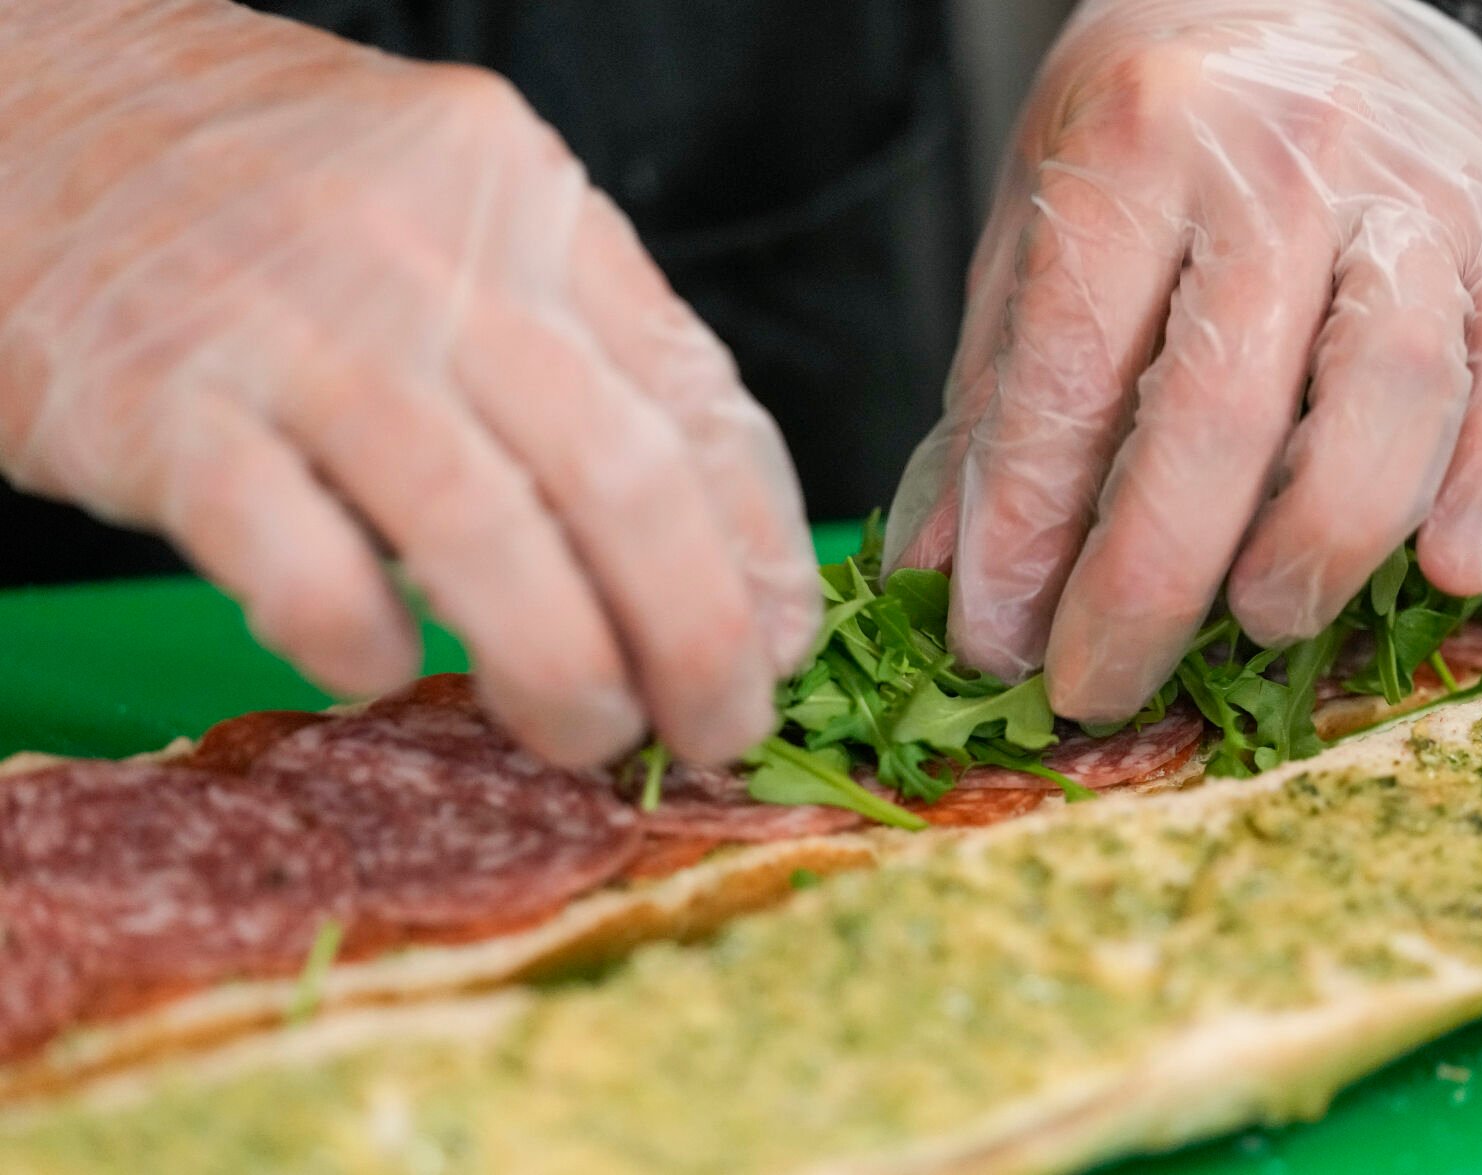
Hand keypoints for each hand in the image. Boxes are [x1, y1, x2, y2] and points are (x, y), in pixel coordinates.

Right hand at [0, 0, 819, 764]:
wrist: (22, 92)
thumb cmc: (262, 189)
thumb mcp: (453, 215)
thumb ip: (571, 350)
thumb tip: (697, 547)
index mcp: (532, 206)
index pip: (699, 396)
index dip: (764, 548)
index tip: (786, 646)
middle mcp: (437, 256)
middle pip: (623, 480)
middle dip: (700, 640)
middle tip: (719, 734)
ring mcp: (299, 328)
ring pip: (486, 538)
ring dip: (564, 672)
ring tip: (587, 741)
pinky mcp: (161, 404)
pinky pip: (302, 564)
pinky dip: (363, 643)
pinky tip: (381, 667)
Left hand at [885, 0, 1481, 721]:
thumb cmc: (1153, 139)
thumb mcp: (1038, 232)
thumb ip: (997, 403)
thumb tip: (938, 577)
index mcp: (1137, 151)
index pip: (1072, 372)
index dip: (1026, 530)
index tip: (993, 645)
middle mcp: (1283, 166)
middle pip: (1222, 408)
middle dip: (1150, 582)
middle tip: (1100, 687)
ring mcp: (1418, 202)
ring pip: (1388, 397)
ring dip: (1319, 542)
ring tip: (1259, 623)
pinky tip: (1449, 572)